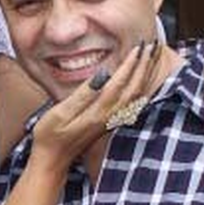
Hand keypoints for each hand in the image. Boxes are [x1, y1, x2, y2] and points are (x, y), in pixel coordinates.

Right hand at [30, 39, 161, 174]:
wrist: (53, 160)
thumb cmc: (50, 135)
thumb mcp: (60, 112)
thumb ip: (83, 95)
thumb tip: (102, 76)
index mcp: (98, 112)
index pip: (120, 82)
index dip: (131, 63)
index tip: (139, 46)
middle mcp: (110, 117)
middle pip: (135, 88)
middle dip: (145, 65)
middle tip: (153, 44)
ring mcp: (112, 121)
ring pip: (137, 95)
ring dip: (146, 75)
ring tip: (153, 57)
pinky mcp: (111, 123)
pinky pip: (132, 102)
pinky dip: (142, 87)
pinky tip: (144, 79)